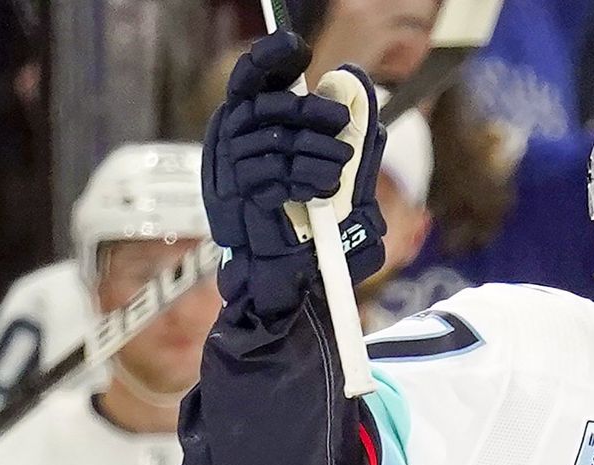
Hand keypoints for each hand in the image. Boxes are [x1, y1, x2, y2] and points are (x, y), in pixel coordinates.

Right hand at [202, 31, 387, 317]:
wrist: (296, 284)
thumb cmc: (318, 236)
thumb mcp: (346, 183)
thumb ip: (354, 145)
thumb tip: (364, 103)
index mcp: (252, 131)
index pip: (250, 79)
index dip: (270, 59)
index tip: (297, 50)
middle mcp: (231, 145)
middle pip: (269, 106)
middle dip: (312, 112)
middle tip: (341, 128)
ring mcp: (229, 173)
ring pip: (275, 140)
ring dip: (317, 153)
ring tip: (337, 173)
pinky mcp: (237, 199)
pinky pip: (273, 175)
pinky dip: (306, 180)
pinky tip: (322, 192)